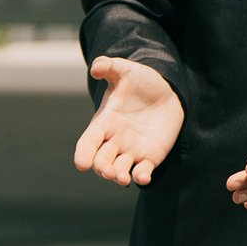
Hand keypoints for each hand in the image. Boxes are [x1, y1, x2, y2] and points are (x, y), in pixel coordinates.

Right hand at [74, 56, 184, 186]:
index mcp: (103, 123)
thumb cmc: (138, 81)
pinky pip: (142, 171)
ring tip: (122, 178)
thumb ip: (109, 67)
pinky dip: (141, 177)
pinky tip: (142, 177)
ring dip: (119, 176)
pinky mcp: (150, 157)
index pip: (88, 142)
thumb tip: (95, 68)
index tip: (82, 164)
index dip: (84, 154)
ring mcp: (131, 151)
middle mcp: (114, 141)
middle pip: (102, 161)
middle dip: (103, 168)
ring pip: (120, 170)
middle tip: (109, 171)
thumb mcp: (124, 70)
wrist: (164, 91)